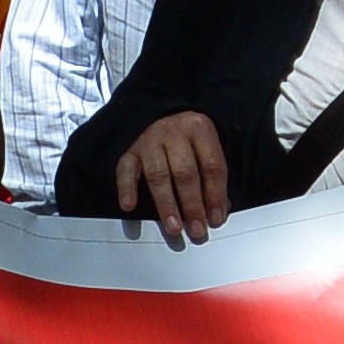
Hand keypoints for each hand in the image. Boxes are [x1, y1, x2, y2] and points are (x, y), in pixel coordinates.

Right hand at [112, 109, 229, 245]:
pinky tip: (129, 206)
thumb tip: (217, 211)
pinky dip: (127, 188)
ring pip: (158, 175)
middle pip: (185, 172)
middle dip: (192, 204)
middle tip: (197, 230)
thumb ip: (212, 175)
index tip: (216, 219)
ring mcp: (149, 140)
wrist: (156, 113)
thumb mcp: (205, 146)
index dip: (216, 194)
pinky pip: (126, 170)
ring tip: (174, 228)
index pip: (212, 165)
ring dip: (166, 204)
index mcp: (199, 128)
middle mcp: (174, 132)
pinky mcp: (129, 150)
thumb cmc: (186, 137)